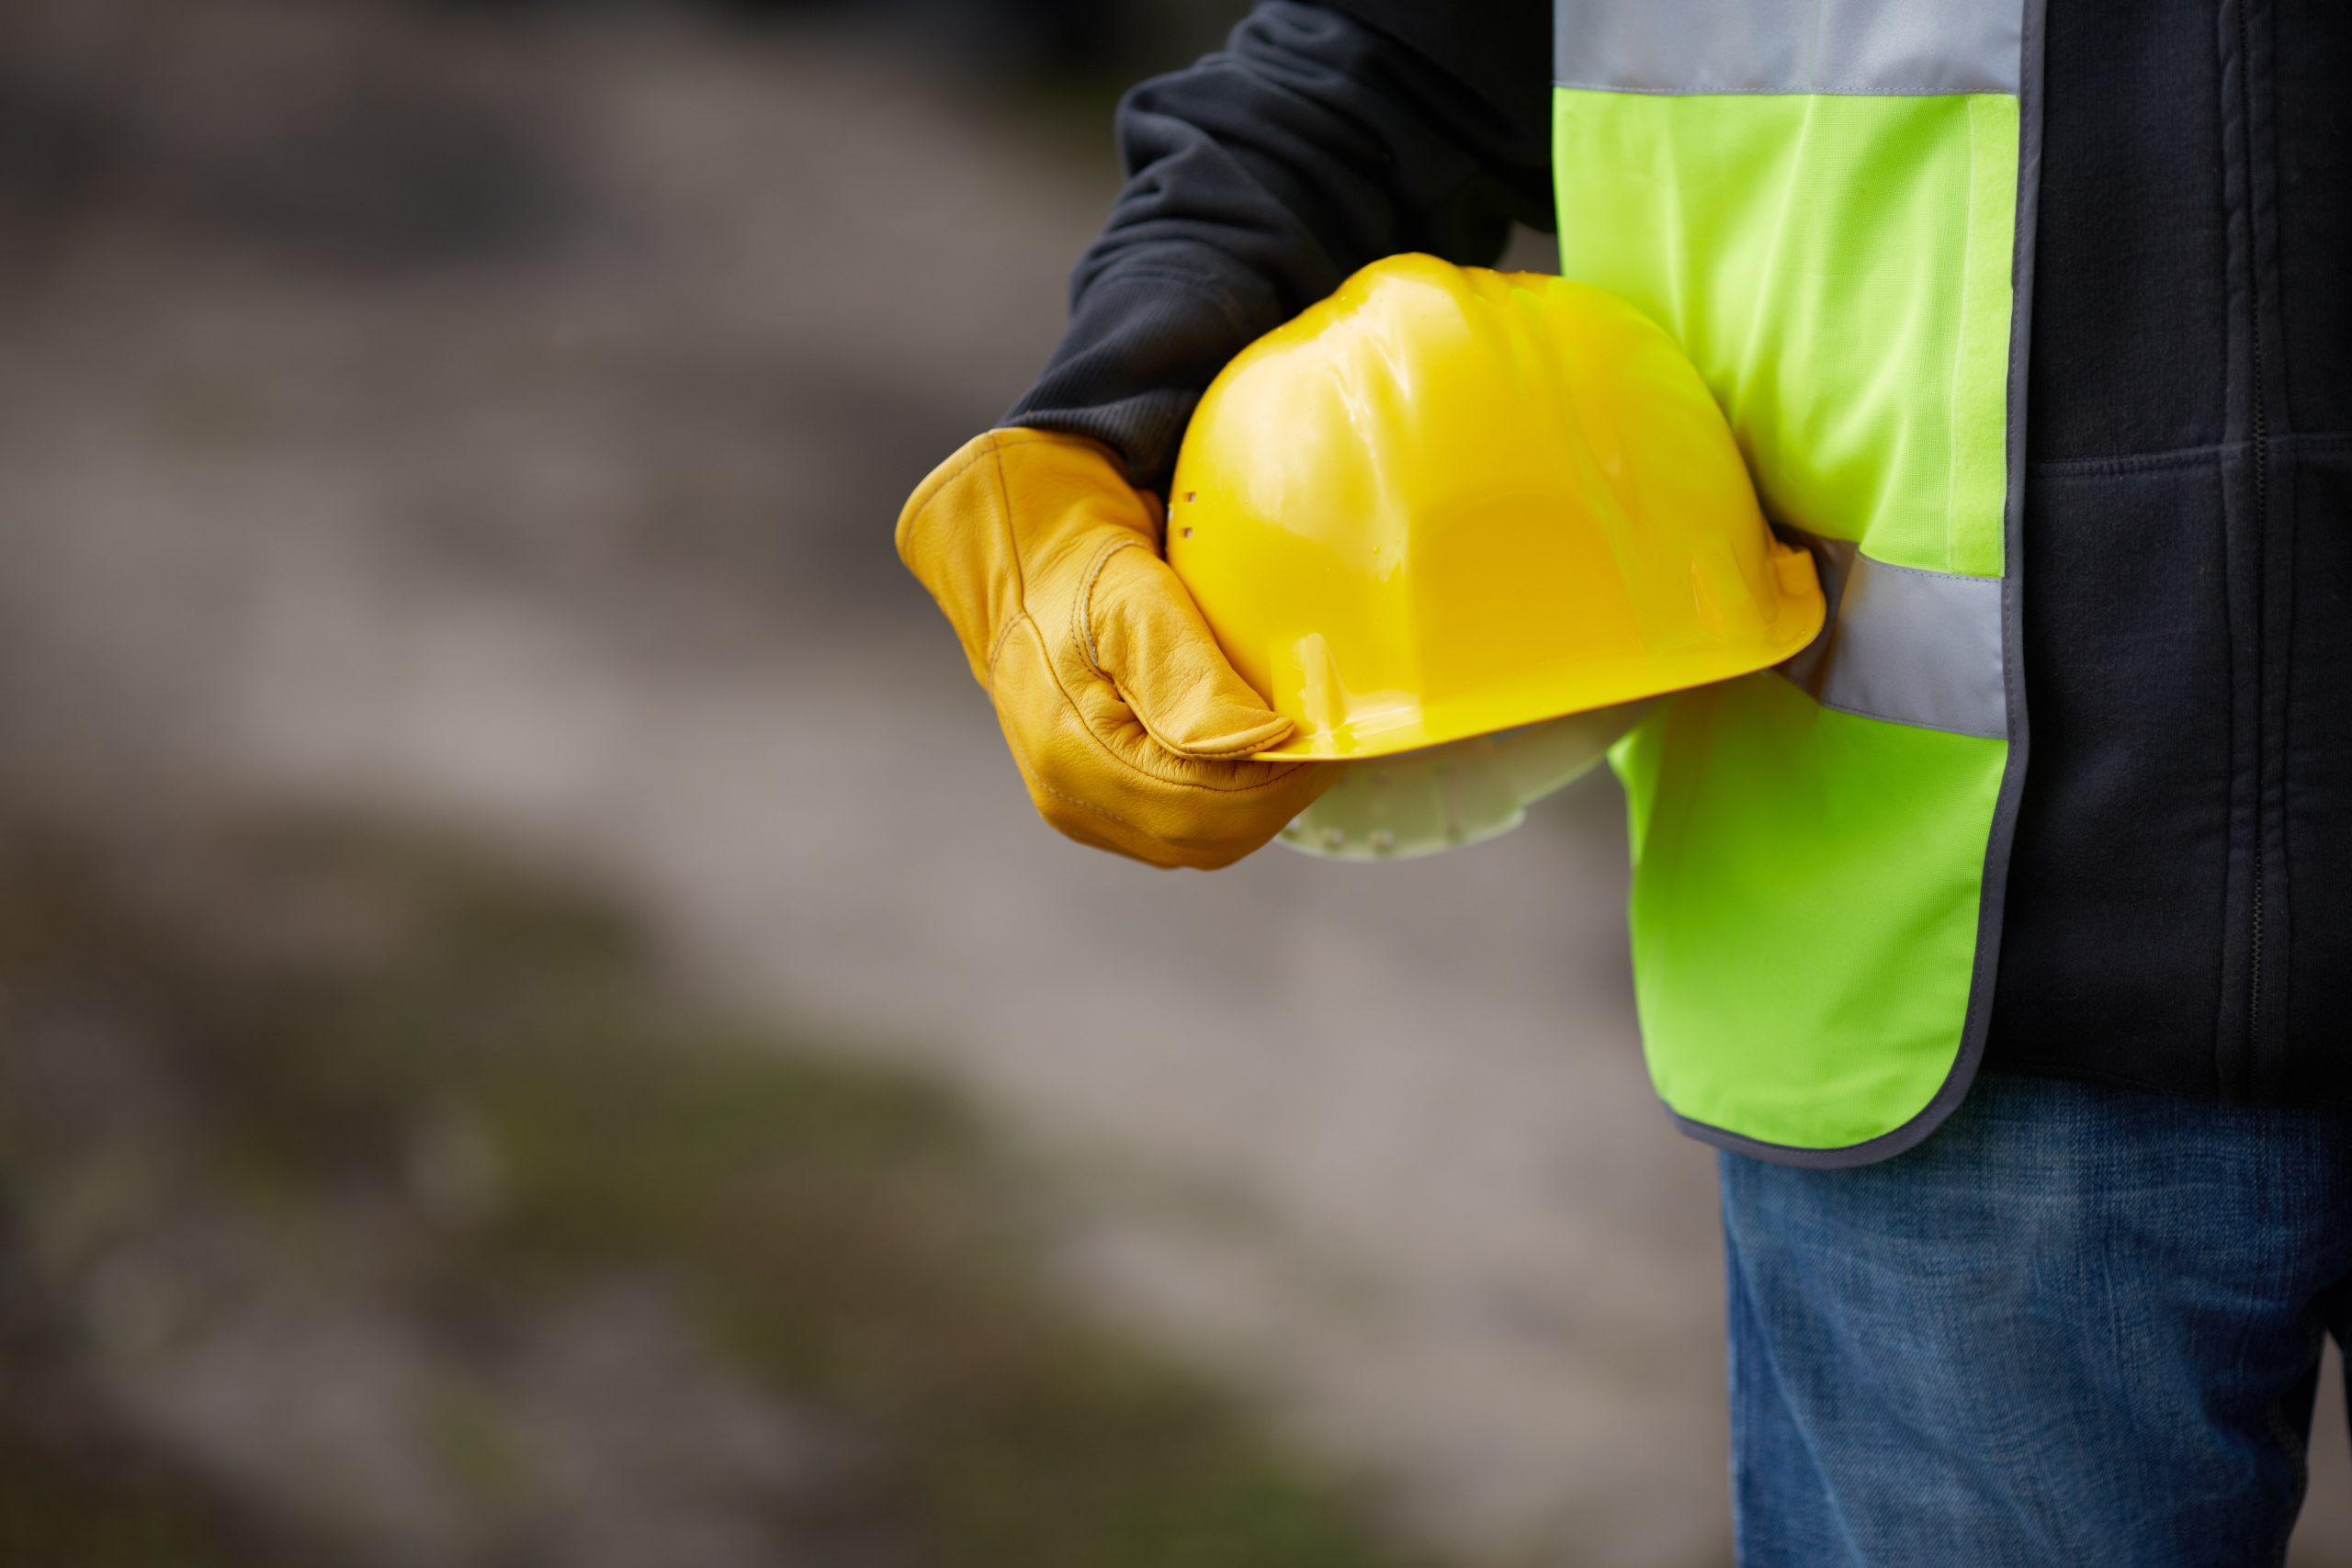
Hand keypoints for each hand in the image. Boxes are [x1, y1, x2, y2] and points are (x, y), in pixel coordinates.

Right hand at [896, 430, 1332, 868]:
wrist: (1023, 570)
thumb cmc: (1081, 569)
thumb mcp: (1136, 600)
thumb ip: (1193, 679)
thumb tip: (1264, 742)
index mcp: (1073, 752)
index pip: (1201, 807)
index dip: (1276, 784)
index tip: (1326, 740)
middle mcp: (1071, 796)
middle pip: (1204, 838)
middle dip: (1276, 798)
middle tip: (1325, 746)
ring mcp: (1080, 807)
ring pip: (1196, 843)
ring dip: (1256, 805)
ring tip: (1295, 751)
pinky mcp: (1096, 804)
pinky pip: (1178, 828)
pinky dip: (1227, 804)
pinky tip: (1253, 760)